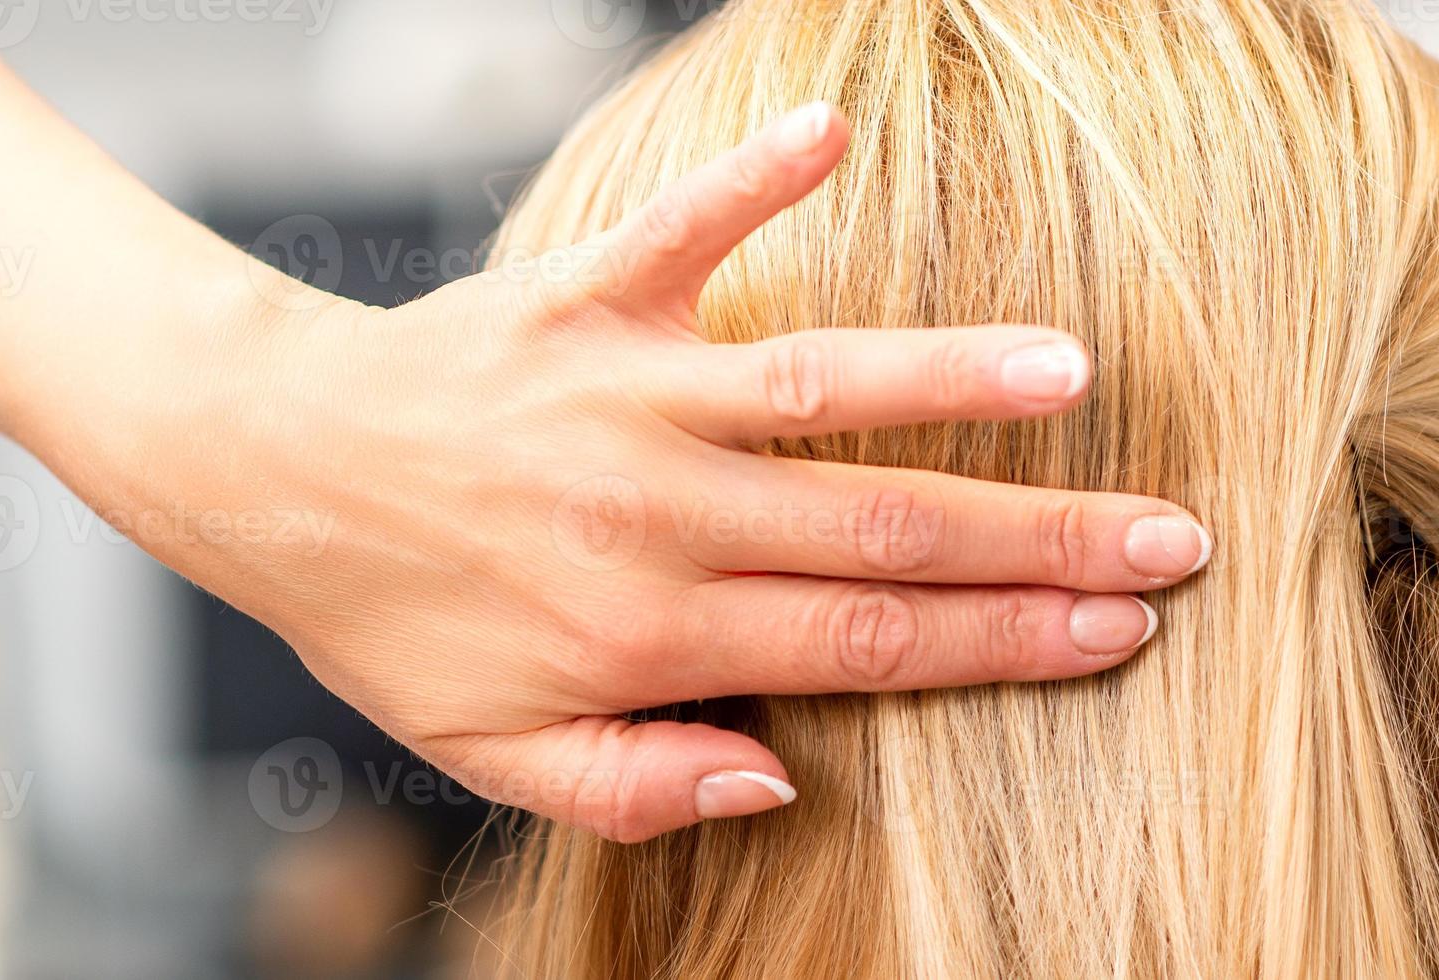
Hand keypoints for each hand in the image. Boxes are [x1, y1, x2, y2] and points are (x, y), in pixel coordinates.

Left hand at [46, 104, 1212, 841]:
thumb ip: (638, 786)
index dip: (1009, 641)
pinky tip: (836, 131)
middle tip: (1174, 535)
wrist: (264, 473)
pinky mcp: (581, 296)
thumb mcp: (495, 751)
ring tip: (1077, 372)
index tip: (1122, 633)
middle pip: (885, 527)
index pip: (870, 638)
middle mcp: (655, 514)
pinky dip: (754, 179)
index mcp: (647, 633)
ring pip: (818, 389)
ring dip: (953, 375)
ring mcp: (625, 396)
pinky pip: (680, 232)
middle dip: (1042, 540)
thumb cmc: (391, 617)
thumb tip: (786, 771)